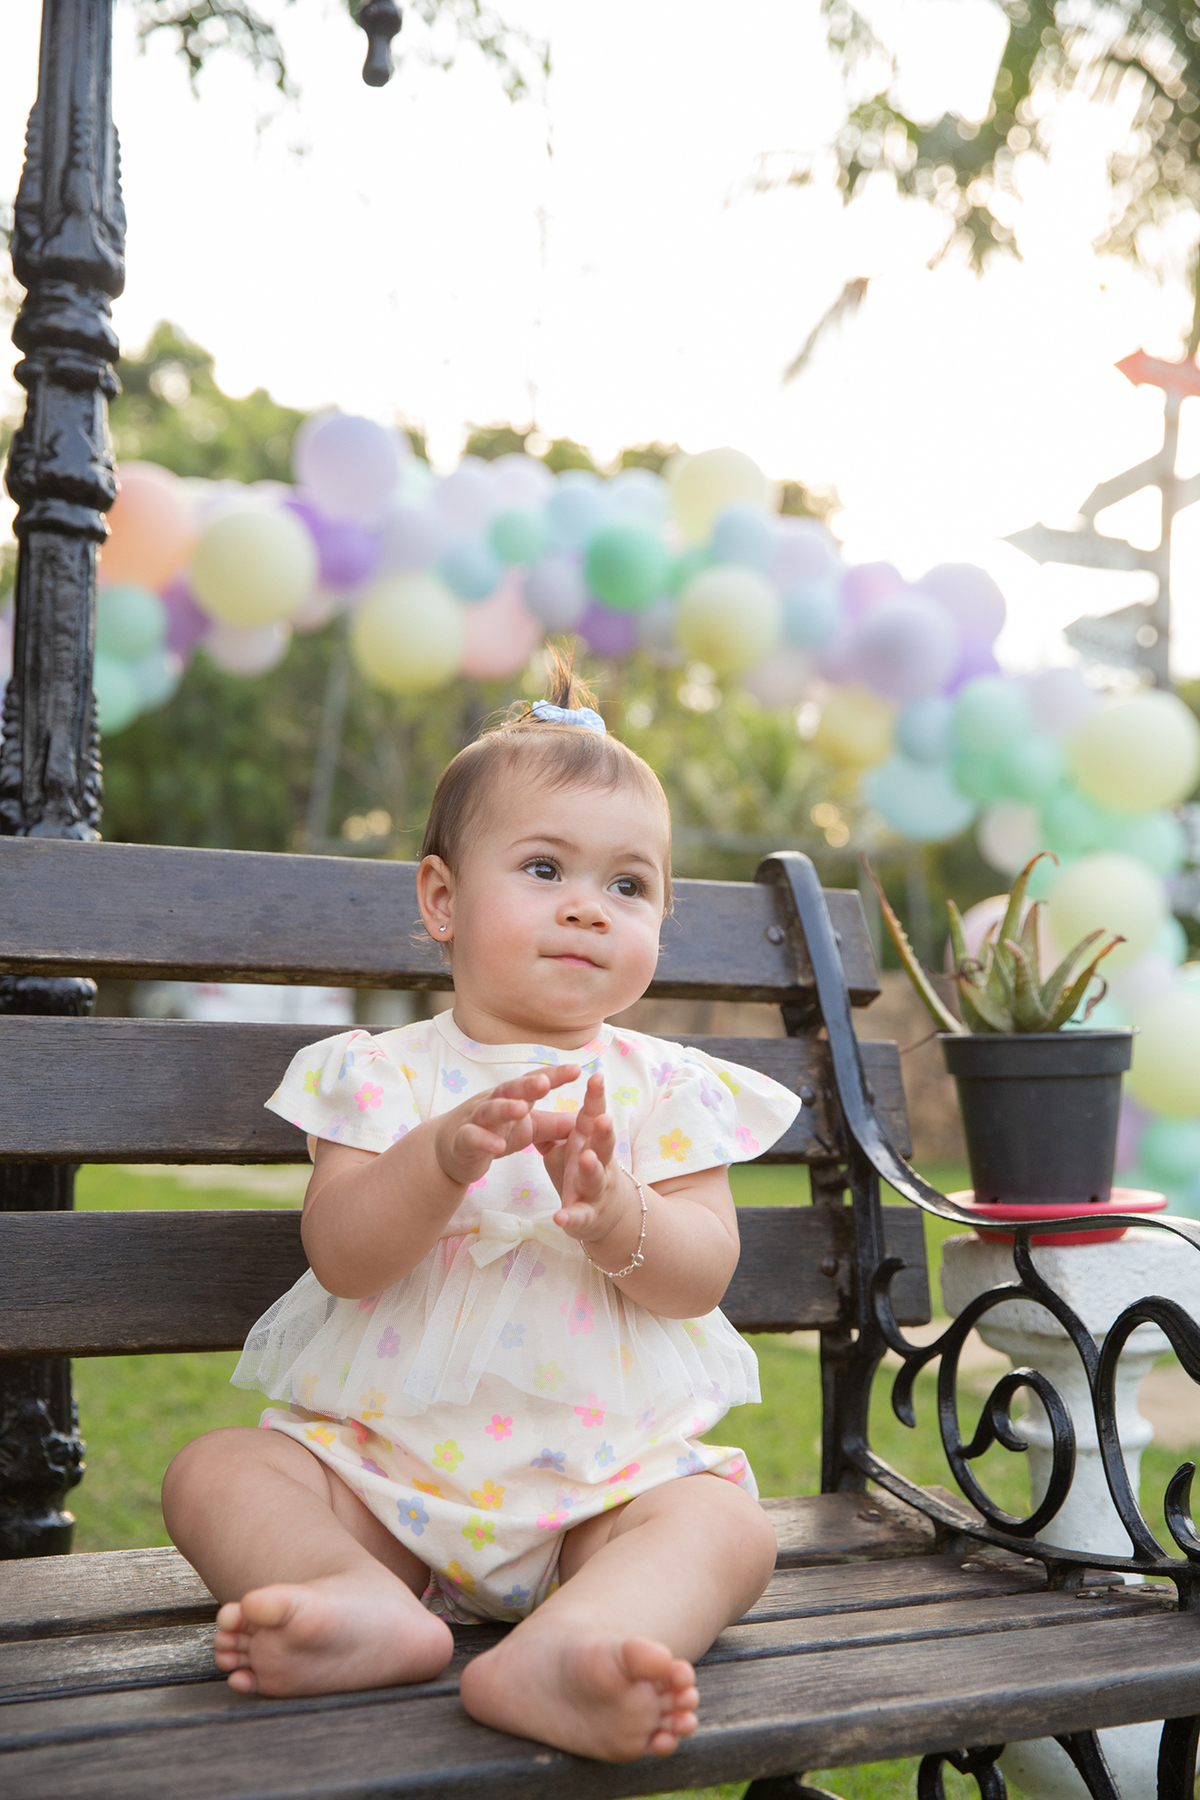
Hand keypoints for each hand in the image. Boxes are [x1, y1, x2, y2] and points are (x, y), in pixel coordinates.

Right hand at [433, 1065, 580, 1189]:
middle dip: (527, 1085)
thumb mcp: (528, 1130)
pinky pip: (472, 1138)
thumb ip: (554, 1125)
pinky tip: (498, 1146)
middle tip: (544, 1081)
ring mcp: (475, 1120)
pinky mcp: (462, 1141)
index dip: (554, 1076)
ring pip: (489, 1110)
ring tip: (522, 1108)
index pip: (534, 1082)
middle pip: (510, 1089)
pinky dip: (484, 1141)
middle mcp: (493, 1102)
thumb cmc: (494, 1133)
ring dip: (505, 1108)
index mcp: (512, 1097)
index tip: (577, 1069)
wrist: (450, 1153)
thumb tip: (587, 1118)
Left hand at [541, 1072, 639, 1257]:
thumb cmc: (582, 1171)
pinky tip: (561, 1218)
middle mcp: (598, 1162)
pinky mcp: (586, 1217)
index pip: (594, 1115)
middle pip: (603, 1145)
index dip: (596, 1097)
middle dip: (604, 1132)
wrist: (607, 1215)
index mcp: (590, 1142)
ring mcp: (595, 1190)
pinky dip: (571, 1218)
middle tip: (603, 1119)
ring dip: (592, 1169)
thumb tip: (539, 1097)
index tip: (597, 1077)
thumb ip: (555, 1125)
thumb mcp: (569, 1146)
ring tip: (587, 1159)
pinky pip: (579, 1217)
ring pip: (595, 1178)